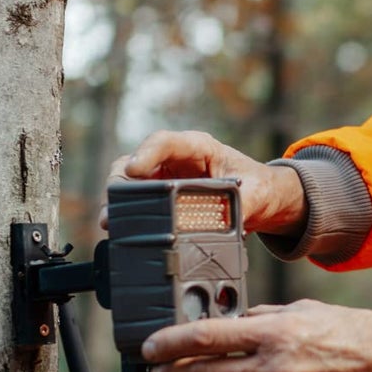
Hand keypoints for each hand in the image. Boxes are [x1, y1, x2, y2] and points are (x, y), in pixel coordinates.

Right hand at [107, 130, 305, 235]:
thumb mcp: (256, 194)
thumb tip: (223, 222)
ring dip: (118, 201)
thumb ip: (243, 205)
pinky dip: (125, 213)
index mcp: (199, 147)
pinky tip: (119, 229)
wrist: (261, 197)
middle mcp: (175, 159)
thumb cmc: (258, 186)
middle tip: (113, 208)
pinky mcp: (159, 196)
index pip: (165, 142)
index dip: (146, 153)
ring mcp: (164, 177)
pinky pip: (135, 201)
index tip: (133, 169)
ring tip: (110, 222)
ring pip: (128, 182)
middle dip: (121, 183)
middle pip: (136, 162)